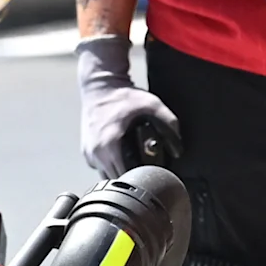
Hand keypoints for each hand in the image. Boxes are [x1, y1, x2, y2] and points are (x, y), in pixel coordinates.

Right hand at [74, 35, 181, 177]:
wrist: (100, 85)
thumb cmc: (122, 95)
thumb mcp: (151, 104)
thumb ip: (170, 122)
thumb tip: (178, 146)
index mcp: (109, 145)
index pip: (124, 178)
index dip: (139, 179)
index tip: (150, 176)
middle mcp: (96, 152)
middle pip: (115, 180)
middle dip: (131, 178)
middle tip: (146, 170)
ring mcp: (89, 153)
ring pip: (106, 176)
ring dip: (120, 173)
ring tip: (134, 164)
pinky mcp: (86, 151)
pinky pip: (100, 167)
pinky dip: (111, 165)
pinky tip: (123, 157)